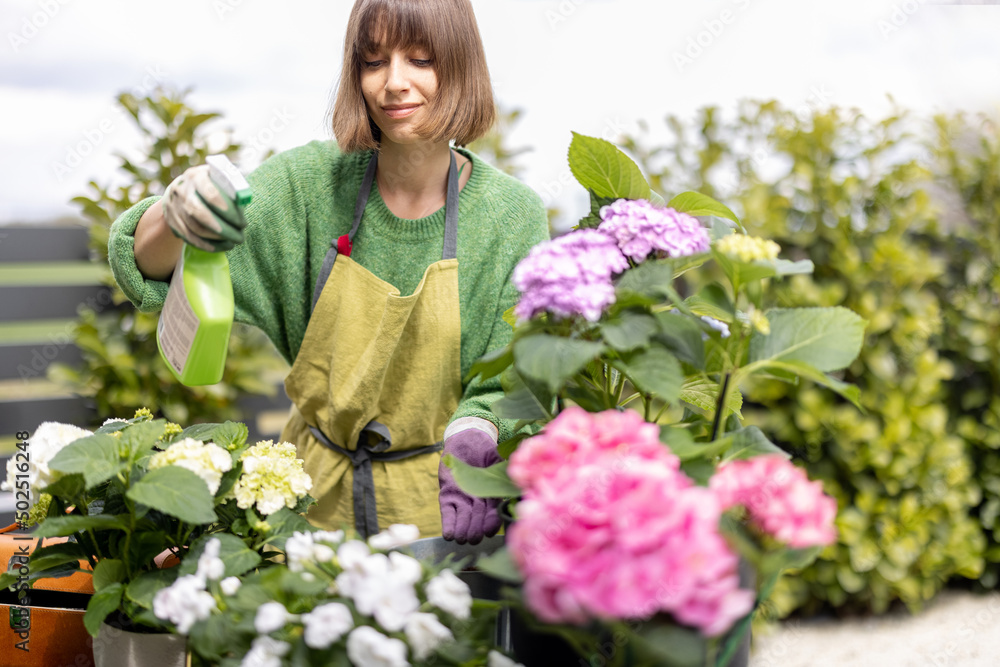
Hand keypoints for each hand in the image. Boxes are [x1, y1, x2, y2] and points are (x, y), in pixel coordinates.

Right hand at [162, 164, 246, 251]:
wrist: (179, 190)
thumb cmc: (208, 184)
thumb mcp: (217, 178)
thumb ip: (229, 187)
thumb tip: (244, 200)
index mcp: (196, 177)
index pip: (211, 194)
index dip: (227, 210)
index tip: (242, 222)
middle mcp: (182, 190)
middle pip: (200, 213)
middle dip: (223, 229)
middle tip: (240, 237)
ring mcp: (174, 207)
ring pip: (195, 228)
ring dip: (216, 239)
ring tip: (233, 242)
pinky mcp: (172, 221)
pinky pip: (189, 237)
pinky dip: (206, 245)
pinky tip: (221, 247)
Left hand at [439, 422, 501, 544]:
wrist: (466, 439)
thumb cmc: (485, 448)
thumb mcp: (497, 459)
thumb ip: (505, 472)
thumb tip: (516, 482)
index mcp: (492, 495)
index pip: (493, 513)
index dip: (491, 523)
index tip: (490, 532)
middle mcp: (478, 501)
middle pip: (477, 520)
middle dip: (476, 530)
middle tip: (475, 538)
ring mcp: (462, 499)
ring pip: (463, 520)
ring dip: (463, 530)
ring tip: (462, 538)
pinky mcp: (447, 496)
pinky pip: (447, 513)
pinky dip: (448, 524)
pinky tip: (449, 535)